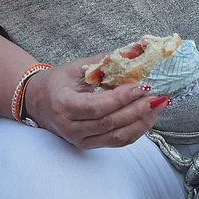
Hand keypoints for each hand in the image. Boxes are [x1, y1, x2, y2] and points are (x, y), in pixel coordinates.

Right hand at [21, 54, 166, 149]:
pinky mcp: (90, 145)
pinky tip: (149, 116)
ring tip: (159, 105)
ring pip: (118, 137)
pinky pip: (118, 141)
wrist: (39, 101)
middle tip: (158, 95)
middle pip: (111, 123)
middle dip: (138, 109)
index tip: (142, 86)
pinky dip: (137, 129)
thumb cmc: (57, 82)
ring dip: (143, 121)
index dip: (121, 99)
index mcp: (63, 105)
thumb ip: (104, 62)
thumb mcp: (75, 67)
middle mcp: (71, 128)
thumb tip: (134, 52)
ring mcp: (80, 140)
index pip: (96, 107)